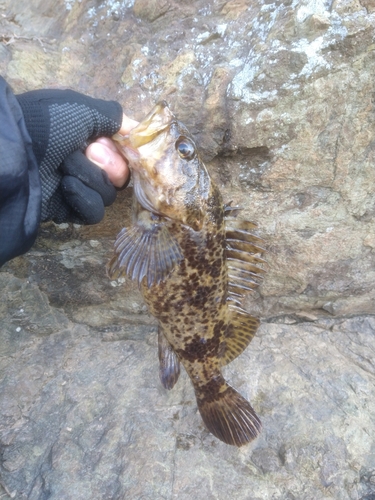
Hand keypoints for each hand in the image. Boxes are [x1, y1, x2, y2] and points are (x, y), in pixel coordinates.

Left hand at [16, 89, 136, 224]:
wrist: (15, 155)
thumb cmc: (47, 125)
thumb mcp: (80, 108)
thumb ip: (111, 115)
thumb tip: (131, 126)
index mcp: (85, 138)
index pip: (121, 151)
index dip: (123, 150)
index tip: (121, 143)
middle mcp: (82, 163)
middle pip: (119, 176)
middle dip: (109, 163)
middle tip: (90, 153)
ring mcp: (76, 188)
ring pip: (108, 194)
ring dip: (90, 177)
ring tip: (65, 167)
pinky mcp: (68, 211)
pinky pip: (94, 212)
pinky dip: (84, 199)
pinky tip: (66, 187)